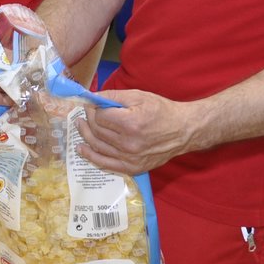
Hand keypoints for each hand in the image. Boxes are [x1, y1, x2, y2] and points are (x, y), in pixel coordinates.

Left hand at [75, 89, 199, 174]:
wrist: (183, 131)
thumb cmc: (162, 111)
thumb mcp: (139, 96)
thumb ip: (113, 96)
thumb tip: (91, 97)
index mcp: (131, 123)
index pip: (99, 116)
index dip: (92, 108)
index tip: (90, 104)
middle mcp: (129, 143)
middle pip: (97, 131)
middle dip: (87, 120)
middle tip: (84, 113)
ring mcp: (130, 158)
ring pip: (97, 147)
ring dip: (85, 135)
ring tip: (80, 126)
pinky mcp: (133, 168)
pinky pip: (105, 163)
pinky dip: (91, 156)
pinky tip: (82, 149)